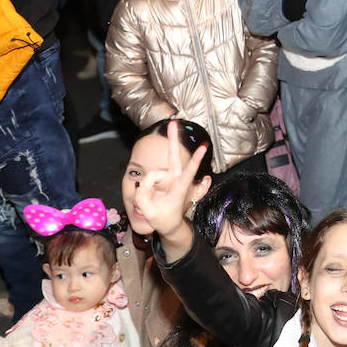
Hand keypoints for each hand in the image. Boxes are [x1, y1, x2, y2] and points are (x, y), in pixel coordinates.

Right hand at [133, 120, 205, 255]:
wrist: (169, 224)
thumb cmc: (163, 219)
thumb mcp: (150, 212)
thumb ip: (143, 197)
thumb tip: (143, 182)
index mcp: (180, 189)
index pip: (189, 172)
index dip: (195, 159)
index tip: (203, 147)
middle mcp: (175, 180)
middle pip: (174, 157)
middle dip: (173, 139)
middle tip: (173, 122)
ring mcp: (169, 179)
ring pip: (153, 175)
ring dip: (148, 187)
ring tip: (153, 201)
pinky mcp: (162, 179)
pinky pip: (148, 178)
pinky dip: (146, 187)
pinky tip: (151, 194)